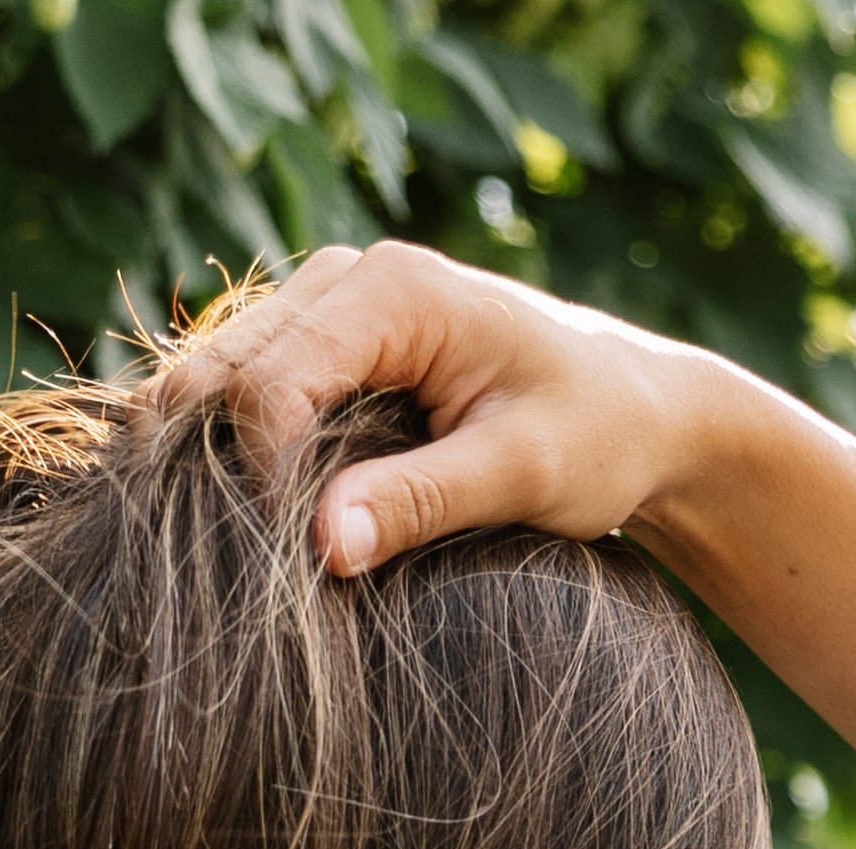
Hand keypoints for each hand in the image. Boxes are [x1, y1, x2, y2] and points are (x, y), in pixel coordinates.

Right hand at [170, 243, 737, 579]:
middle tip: (257, 563)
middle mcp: (347, 277)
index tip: (300, 560)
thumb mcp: (520, 474)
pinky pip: (246, 393)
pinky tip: (266, 513)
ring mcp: (328, 304)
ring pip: (218, 381)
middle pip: (223, 374)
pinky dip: (238, 453)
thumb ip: (422, 501)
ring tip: (258, 542)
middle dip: (221, 466)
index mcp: (395, 290)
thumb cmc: (598, 435)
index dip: (262, 480)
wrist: (637, 407)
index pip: (271, 385)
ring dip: (218, 461)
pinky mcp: (325, 342)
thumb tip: (325, 547)